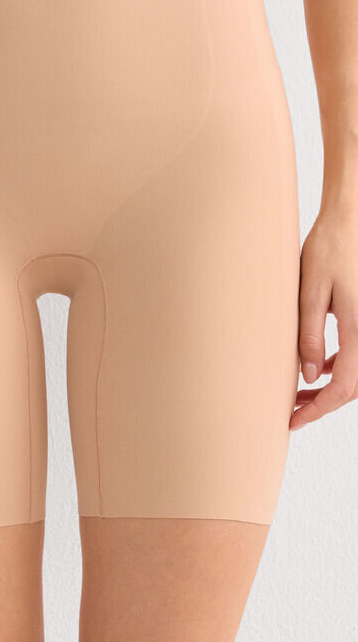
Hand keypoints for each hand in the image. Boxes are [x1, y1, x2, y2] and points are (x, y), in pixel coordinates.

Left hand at [291, 209, 357, 429]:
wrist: (349, 221)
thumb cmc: (329, 249)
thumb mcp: (311, 291)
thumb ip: (310, 334)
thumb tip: (307, 375)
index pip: (343, 386)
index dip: (319, 409)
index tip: (294, 420)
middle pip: (353, 386)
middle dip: (323, 403)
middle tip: (291, 412)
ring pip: (355, 373)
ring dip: (329, 387)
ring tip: (297, 395)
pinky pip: (355, 354)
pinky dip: (336, 367)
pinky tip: (313, 367)